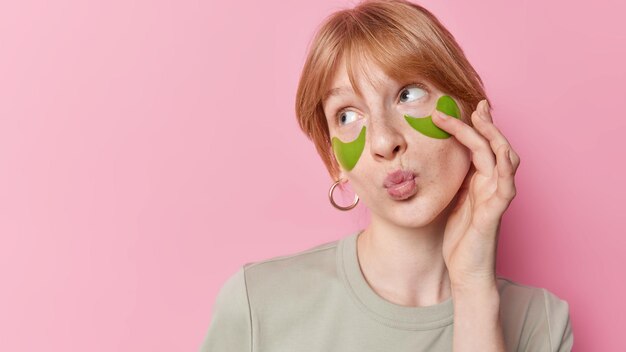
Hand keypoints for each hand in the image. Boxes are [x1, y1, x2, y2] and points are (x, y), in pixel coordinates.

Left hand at [432, 99, 519, 289]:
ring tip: (482, 118)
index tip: (459, 109)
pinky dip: (506, 170)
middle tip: (474, 105)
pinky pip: (506, 189)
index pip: (481, 146)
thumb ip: (453, 180)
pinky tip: (503, 154)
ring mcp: (495, 199)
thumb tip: (435, 159)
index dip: (473, 126)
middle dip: (485, 124)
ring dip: (494, 137)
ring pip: (504, 160)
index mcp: (480, 182)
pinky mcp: (494, 215)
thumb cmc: (460, 238)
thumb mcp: (451, 201)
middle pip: (495, 146)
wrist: (466, 270)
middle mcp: (491, 186)